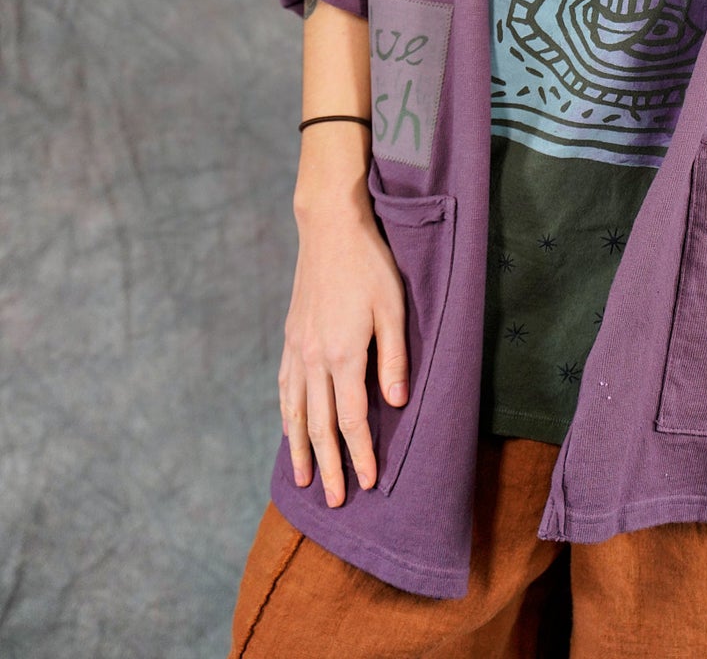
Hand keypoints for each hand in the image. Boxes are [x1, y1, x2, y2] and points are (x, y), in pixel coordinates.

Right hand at [278, 188, 409, 507]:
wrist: (330, 229)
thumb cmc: (370, 266)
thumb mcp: (394, 308)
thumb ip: (395, 359)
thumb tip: (396, 405)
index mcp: (344, 356)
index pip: (352, 420)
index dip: (361, 454)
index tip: (369, 482)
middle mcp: (315, 359)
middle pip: (321, 426)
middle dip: (329, 466)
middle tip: (334, 502)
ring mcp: (298, 349)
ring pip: (297, 413)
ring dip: (301, 450)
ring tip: (303, 480)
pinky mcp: (291, 338)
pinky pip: (285, 388)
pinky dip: (287, 416)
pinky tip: (289, 430)